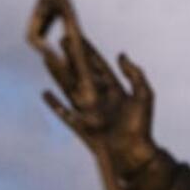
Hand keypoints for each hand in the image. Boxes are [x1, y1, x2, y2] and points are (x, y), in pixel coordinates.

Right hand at [41, 36, 158, 175]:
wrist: (134, 154)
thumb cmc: (141, 127)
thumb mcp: (144, 95)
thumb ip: (134, 74)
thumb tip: (121, 54)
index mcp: (115, 91)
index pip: (99, 66)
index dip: (89, 51)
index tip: (78, 35)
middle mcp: (100, 99)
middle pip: (82, 73)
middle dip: (72, 57)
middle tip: (61, 39)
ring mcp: (89, 112)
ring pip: (69, 88)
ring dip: (59, 73)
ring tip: (48, 58)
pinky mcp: (81, 126)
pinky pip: (64, 113)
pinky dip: (54, 104)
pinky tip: (45, 93)